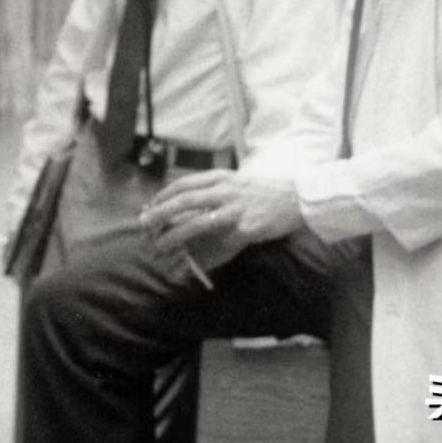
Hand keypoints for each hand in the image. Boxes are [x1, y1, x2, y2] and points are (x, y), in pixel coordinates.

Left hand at [141, 170, 302, 267]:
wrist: (297, 199)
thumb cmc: (263, 194)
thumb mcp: (235, 184)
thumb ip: (211, 192)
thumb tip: (182, 209)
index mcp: (220, 178)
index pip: (183, 184)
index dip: (162, 197)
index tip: (148, 209)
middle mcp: (225, 190)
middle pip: (184, 201)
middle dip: (159, 214)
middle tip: (143, 226)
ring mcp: (236, 209)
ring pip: (197, 223)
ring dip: (175, 236)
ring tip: (159, 247)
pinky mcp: (247, 228)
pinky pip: (220, 244)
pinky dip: (204, 256)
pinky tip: (193, 264)